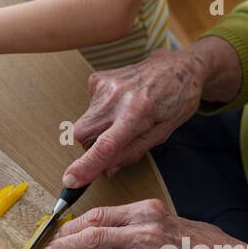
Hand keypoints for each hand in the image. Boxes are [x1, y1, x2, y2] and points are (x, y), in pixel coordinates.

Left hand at [40, 200, 247, 248]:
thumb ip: (137, 222)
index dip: (71, 227)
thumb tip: (100, 230)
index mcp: (147, 212)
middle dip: (61, 247)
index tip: (57, 233)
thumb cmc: (206, 245)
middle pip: (90, 238)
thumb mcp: (170, 219)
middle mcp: (144, 234)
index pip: (98, 216)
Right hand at [62, 47, 205, 187]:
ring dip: (98, 130)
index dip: (87, 165)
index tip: (70, 180)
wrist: (176, 67)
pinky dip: (100, 114)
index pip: (106, 145)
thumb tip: (106, 170)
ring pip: (84, 123)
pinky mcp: (97, 79)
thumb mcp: (162, 133)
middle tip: (113, 143)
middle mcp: (117, 97)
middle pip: (82, 134)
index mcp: (138, 113)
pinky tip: (119, 104)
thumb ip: (133, 153)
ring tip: (123, 118)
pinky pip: (88, 108)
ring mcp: (105, 85)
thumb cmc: (175, 102)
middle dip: (91, 147)